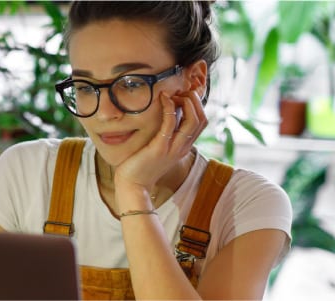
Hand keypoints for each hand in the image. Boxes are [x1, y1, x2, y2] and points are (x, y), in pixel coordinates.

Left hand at [112, 80, 207, 205]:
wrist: (132, 185)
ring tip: (174, 93)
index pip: (202, 122)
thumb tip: (166, 115)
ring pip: (193, 120)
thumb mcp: (159, 148)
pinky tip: (163, 99)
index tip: (183, 95)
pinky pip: (171, 123)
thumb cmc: (141, 165)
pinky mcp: (160, 147)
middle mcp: (182, 148)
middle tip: (180, 91)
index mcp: (184, 147)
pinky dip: (169, 107)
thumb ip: (166, 135)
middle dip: (195, 101)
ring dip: (186, 102)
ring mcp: (173, 148)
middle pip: (202, 119)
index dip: (197, 105)